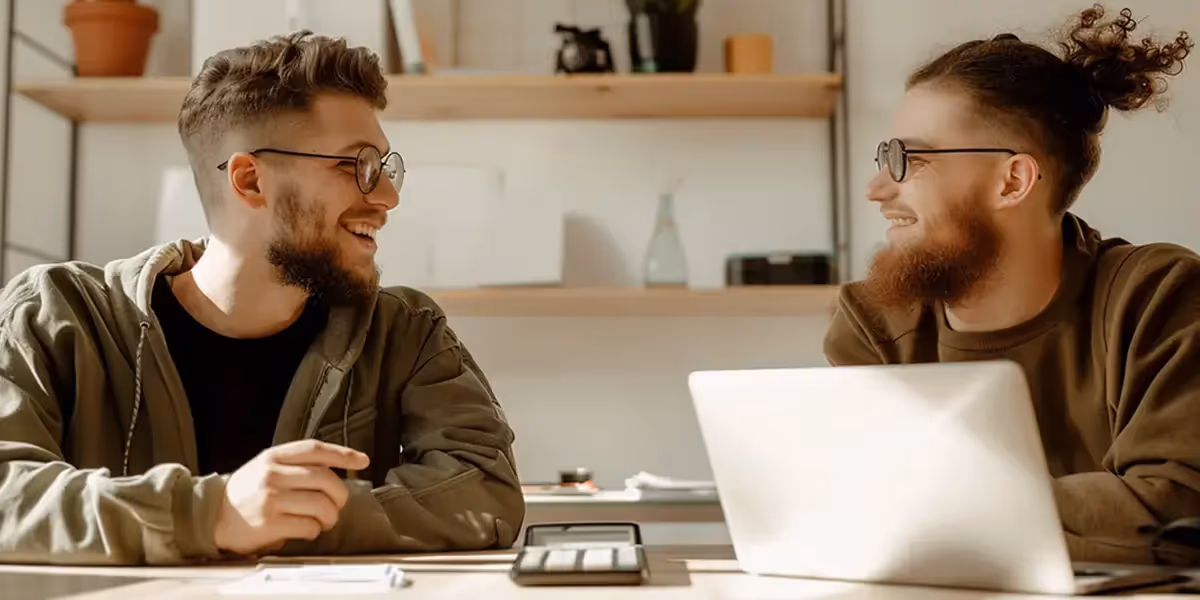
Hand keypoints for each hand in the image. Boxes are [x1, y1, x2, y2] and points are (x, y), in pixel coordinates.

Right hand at [213, 440, 369, 555]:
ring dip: (330, 517)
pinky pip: (309, 526)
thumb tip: (337, 471)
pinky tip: (307, 529)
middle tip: (337, 504)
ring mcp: (271, 498)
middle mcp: (273, 474)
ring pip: (322, 505)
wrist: (211, 516)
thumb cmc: (247, 492)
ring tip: (324, 520)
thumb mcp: (266, 467)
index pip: (316, 448)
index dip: (343, 453)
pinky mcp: (269, 522)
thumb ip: (296, 465)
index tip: (363, 460)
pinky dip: (314, 530)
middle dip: (340, 495)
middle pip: (326, 479)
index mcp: (274, 456)